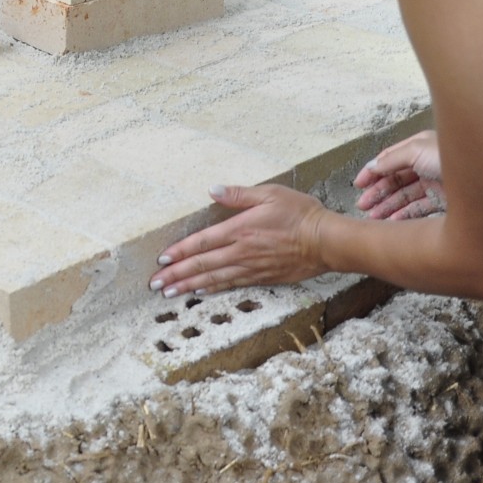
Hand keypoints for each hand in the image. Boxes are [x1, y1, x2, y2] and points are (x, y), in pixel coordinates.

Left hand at [152, 185, 331, 295]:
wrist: (327, 241)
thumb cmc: (300, 213)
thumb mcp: (269, 193)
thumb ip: (238, 194)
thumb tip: (211, 190)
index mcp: (239, 229)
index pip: (201, 243)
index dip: (179, 252)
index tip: (162, 260)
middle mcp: (241, 251)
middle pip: (202, 265)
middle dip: (176, 275)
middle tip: (155, 285)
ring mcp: (252, 267)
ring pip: (214, 279)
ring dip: (189, 286)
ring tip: (170, 293)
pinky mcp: (263, 277)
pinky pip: (232, 284)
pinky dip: (214, 289)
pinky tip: (201, 292)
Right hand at [355, 130, 443, 219]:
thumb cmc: (453, 157)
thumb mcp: (417, 150)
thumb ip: (392, 159)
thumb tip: (372, 166)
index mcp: (419, 148)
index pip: (390, 160)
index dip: (373, 172)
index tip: (358, 185)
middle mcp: (426, 165)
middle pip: (396, 180)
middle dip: (378, 193)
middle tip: (363, 206)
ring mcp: (434, 184)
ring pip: (405, 197)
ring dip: (387, 206)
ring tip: (373, 218)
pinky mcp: (443, 203)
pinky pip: (418, 210)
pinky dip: (403, 216)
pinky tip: (391, 222)